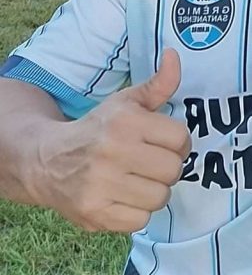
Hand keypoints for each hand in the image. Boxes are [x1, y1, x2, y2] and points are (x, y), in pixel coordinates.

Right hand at [34, 50, 190, 232]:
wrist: (47, 160)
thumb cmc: (97, 129)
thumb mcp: (126, 102)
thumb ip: (158, 84)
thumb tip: (174, 55)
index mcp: (125, 122)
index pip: (181, 139)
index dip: (177, 142)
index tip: (163, 143)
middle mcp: (113, 152)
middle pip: (173, 170)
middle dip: (166, 167)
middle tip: (150, 163)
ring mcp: (102, 185)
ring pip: (160, 197)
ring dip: (154, 190)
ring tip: (137, 180)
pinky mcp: (95, 213)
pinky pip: (141, 220)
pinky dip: (137, 211)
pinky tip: (123, 197)